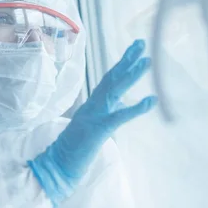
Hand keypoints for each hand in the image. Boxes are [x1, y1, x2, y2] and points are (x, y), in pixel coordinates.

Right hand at [28, 39, 156, 205]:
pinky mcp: (99, 129)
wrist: (57, 164)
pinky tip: (151, 101)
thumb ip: (104, 113)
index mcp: (92, 104)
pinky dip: (136, 108)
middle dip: (127, 59)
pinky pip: (120, 116)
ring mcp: (95, 115)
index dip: (122, 63)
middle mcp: (93, 105)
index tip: (134, 50)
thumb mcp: (92, 126)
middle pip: (112, 77)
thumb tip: (119, 105)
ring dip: (132, 75)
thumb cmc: (74, 149)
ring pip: (115, 90)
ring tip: (147, 61)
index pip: (108, 79)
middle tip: (142, 43)